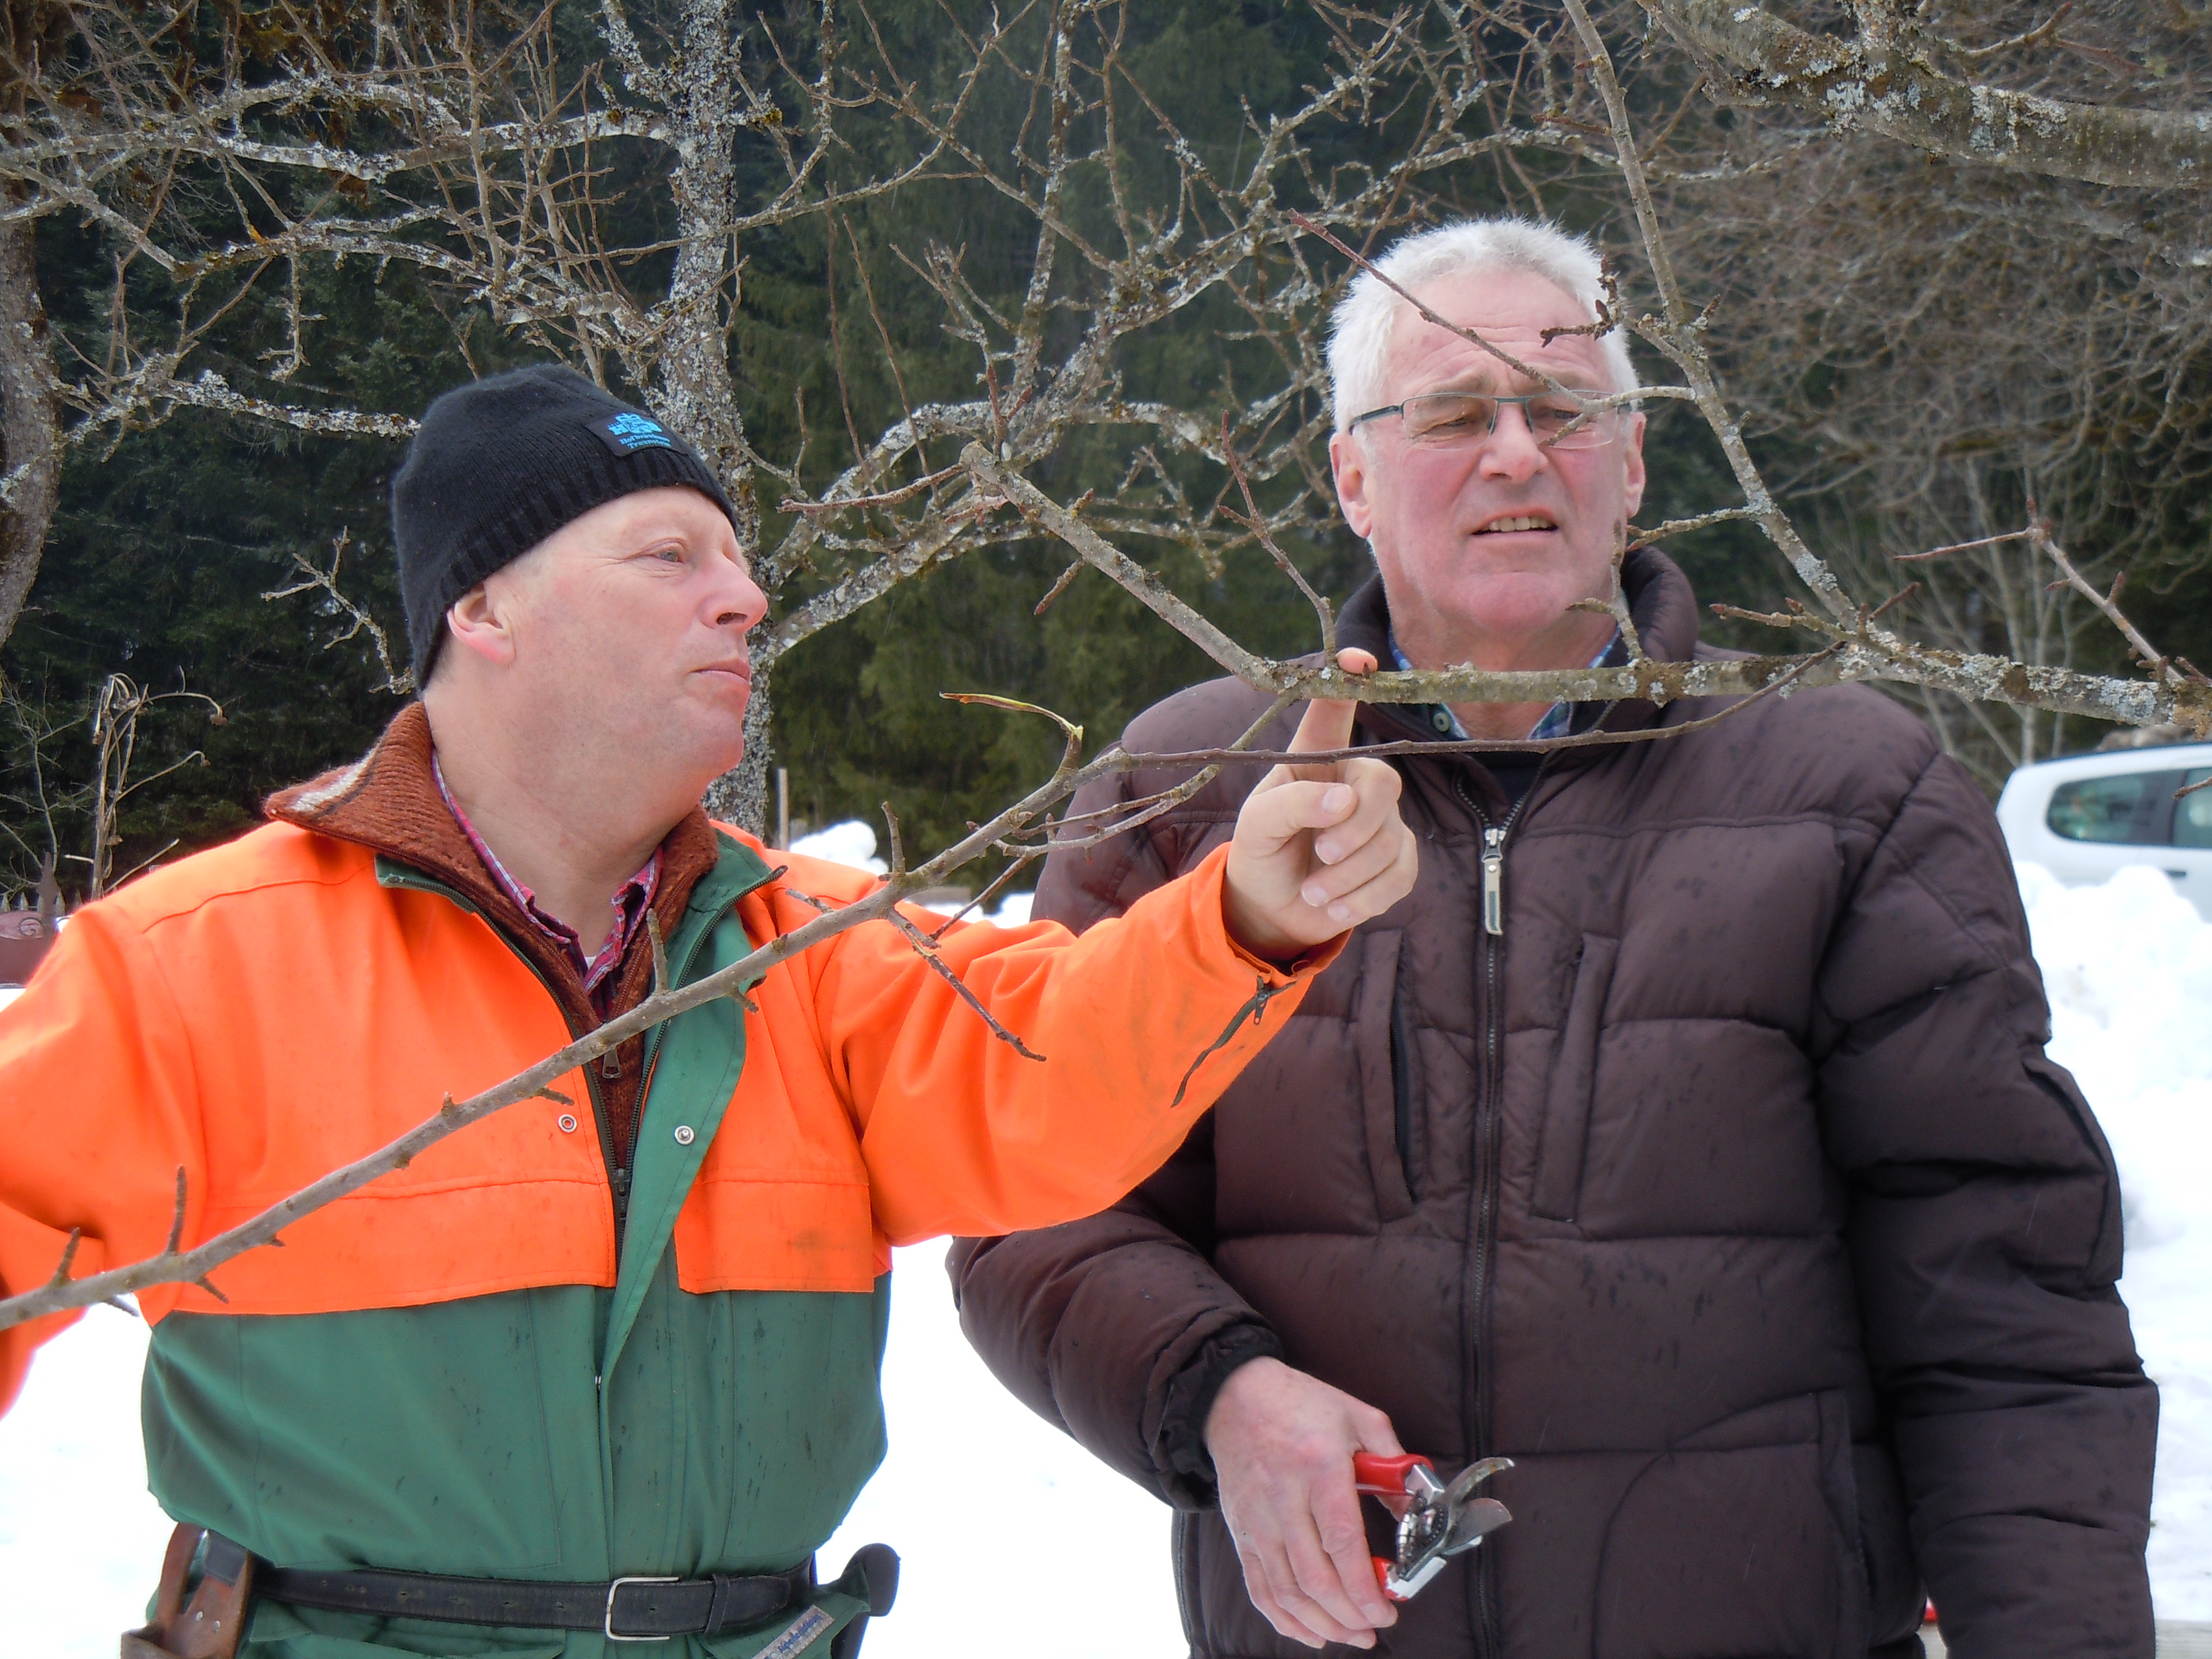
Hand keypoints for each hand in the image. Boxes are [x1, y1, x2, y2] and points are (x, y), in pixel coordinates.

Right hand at [1205, 1357, 1403, 1648]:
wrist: (1235, 1394)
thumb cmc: (1302, 1404)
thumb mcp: (1359, 1418)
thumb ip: (1394, 1464)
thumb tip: (1417, 1511)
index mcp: (1318, 1466)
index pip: (1341, 1542)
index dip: (1365, 1587)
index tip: (1388, 1608)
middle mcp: (1283, 1497)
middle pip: (1314, 1576)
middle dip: (1349, 1614)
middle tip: (1375, 1627)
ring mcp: (1256, 1518)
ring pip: (1285, 1590)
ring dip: (1321, 1623)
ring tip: (1351, 1635)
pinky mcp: (1240, 1530)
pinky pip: (1258, 1586)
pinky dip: (1283, 1618)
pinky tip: (1310, 1631)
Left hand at [1223, 648, 1415, 960]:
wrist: (1273, 908)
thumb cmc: (1263, 851)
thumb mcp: (1257, 825)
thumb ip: (1293, 803)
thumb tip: (1344, 801)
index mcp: (1315, 759)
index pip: (1334, 711)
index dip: (1348, 680)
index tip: (1358, 660)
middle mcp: (1354, 782)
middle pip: (1384, 784)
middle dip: (1355, 827)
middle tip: (1323, 854)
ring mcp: (1382, 821)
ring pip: (1390, 840)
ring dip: (1347, 877)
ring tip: (1312, 893)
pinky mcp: (1397, 861)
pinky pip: (1400, 875)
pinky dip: (1363, 898)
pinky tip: (1333, 905)